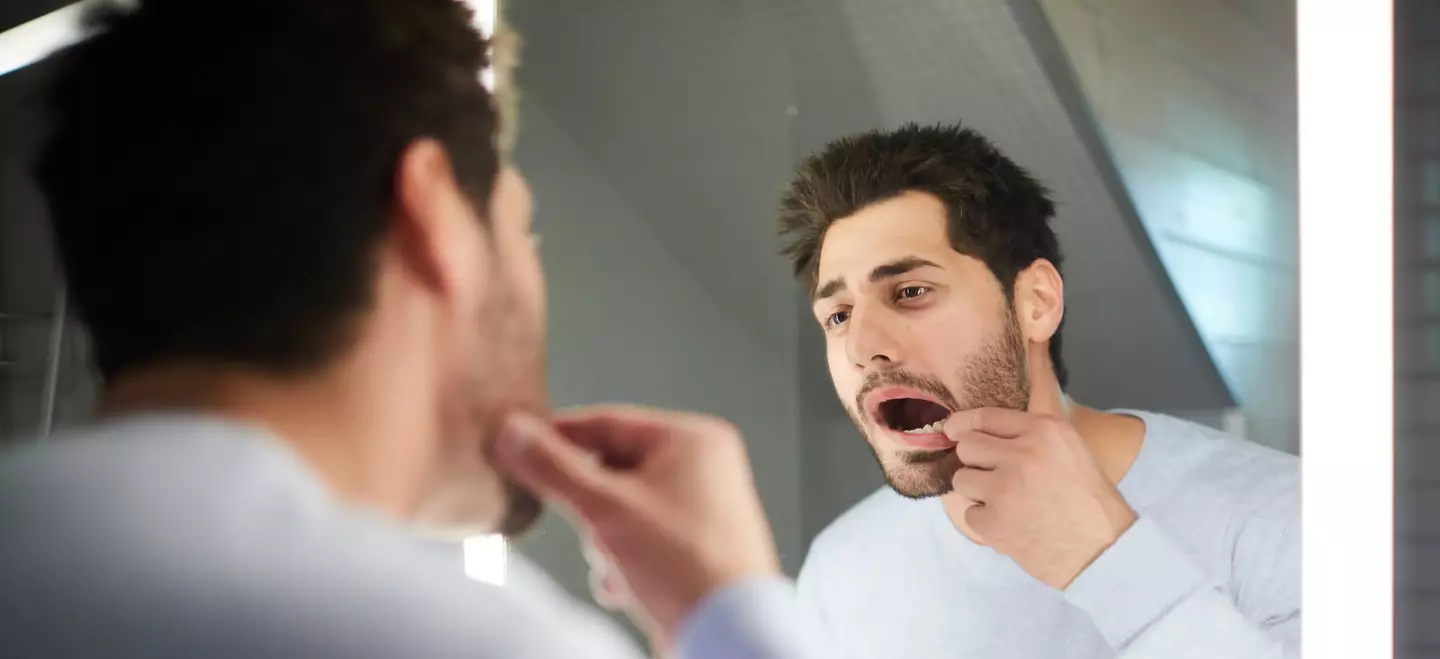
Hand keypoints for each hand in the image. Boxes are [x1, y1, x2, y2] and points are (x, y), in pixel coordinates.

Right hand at [492, 405, 780, 648]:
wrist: (726, 633)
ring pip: (622, 510)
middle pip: (613, 470)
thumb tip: (514, 433)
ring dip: (604, 542)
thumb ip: (553, 467)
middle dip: (590, 508)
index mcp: (693, 439)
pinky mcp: (695, 548)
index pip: (607, 422)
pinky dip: (623, 562)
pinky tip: (624, 585)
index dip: (558, 437)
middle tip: (588, 528)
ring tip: (617, 563)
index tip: (519, 448)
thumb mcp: (604, 508)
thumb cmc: (685, 564)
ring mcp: (702, 509)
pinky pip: (641, 541)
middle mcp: (703, 468)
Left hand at [942, 407, 1136, 589]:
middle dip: (975, 461)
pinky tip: (1010, 525)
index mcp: (1043, 431)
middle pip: (967, 446)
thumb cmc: (1090, 501)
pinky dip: (986, 522)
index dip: (963, 424)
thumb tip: (986, 431)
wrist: (1102, 550)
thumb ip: (1033, 436)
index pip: (986, 417)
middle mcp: (1021, 454)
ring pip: (961, 479)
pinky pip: (969, 514)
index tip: (953, 430)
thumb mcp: (1071, 450)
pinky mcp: (993, 521)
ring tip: (1004, 502)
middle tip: (994, 476)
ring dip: (977, 492)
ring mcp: (1004, 489)